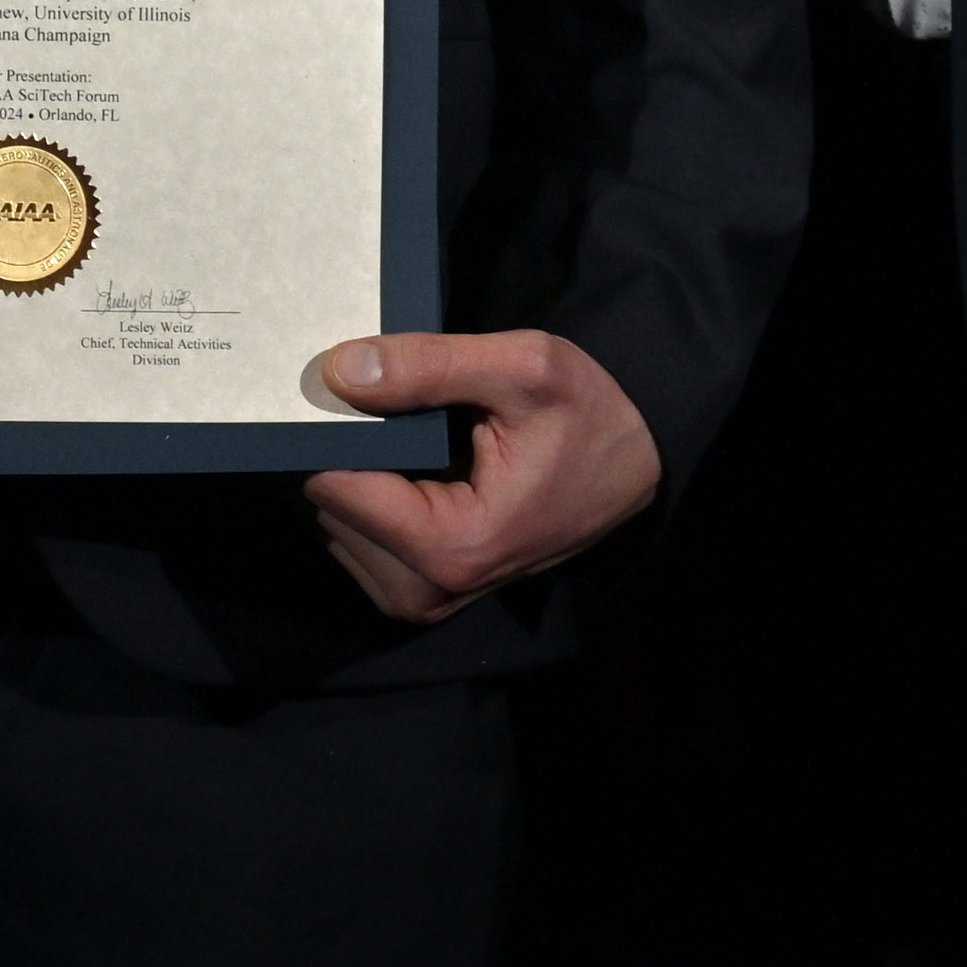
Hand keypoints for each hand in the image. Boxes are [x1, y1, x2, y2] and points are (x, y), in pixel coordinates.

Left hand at [297, 331, 663, 622]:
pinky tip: (389, 460)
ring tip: (377, 424)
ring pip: (338, 533)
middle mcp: (435, 589)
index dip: (326, 433)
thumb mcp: (524, 366)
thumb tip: (335, 371)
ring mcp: (431, 600)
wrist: (640, 461)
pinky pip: (360, 547)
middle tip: (352, 396)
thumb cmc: (589, 412)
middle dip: (333, 454)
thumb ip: (428, 366)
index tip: (326, 385)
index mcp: (455, 544)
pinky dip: (362, 502)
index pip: (337, 489)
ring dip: (345, 478)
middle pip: (331, 514)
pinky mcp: (431, 593)